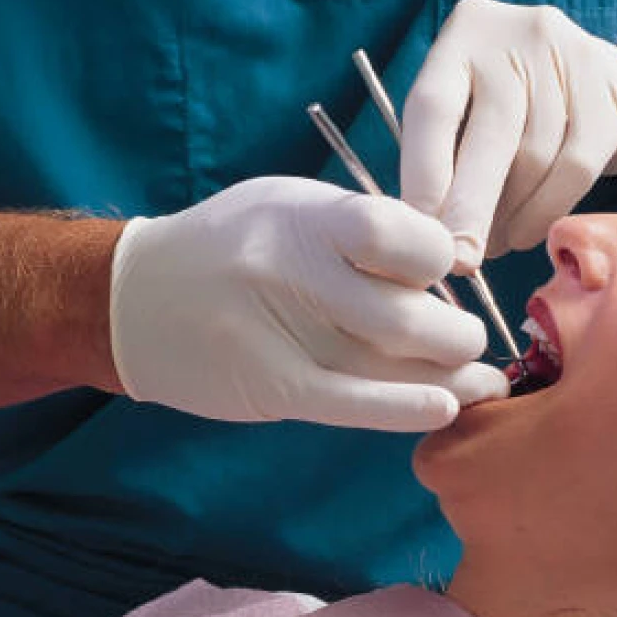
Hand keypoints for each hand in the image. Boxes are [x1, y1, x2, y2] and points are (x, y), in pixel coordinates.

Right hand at [110, 177, 507, 430]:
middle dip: (457, 334)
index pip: (400, 235)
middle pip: (405, 314)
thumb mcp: (293, 206)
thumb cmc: (235, 246)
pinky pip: (352, 404)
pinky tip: (446, 408)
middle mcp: (292, 270)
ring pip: (388, 365)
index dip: (439, 259)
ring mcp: (279, 333)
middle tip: (470, 340)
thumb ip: (365, 228)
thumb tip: (453, 263)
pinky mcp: (270, 386)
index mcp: (305, 215)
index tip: (448, 274)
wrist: (132, 298)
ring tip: (483, 381)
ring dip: (452, 379)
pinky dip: (406, 409)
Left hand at [400, 0, 616, 269]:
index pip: (433, 107)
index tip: (420, 234)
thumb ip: (445, 153)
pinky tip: (525, 233)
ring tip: (491, 244)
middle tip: (458, 261)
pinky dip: (545, 212)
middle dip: (469, 209)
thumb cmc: (515, 108)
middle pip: (488, 136)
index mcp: (463, 35)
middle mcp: (514, 38)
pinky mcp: (606, 95)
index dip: (424, 175)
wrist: (604, 83)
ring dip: (507, 217)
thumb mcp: (471, 109)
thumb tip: (427, 232)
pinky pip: (573, 169)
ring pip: (532, 160)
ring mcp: (566, 60)